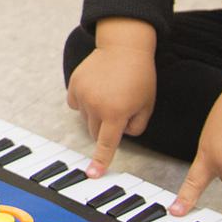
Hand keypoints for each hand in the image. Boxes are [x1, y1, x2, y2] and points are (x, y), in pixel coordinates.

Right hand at [65, 18, 156, 177]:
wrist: (124, 46)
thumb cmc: (140, 76)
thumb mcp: (147, 104)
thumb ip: (137, 126)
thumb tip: (121, 133)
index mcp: (116, 113)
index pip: (107, 144)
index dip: (100, 161)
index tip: (92, 174)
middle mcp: (96, 106)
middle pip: (94, 132)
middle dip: (105, 129)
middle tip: (118, 111)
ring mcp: (82, 94)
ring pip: (85, 118)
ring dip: (95, 114)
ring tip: (109, 94)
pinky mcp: (74, 84)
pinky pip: (75, 103)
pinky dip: (84, 101)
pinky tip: (96, 89)